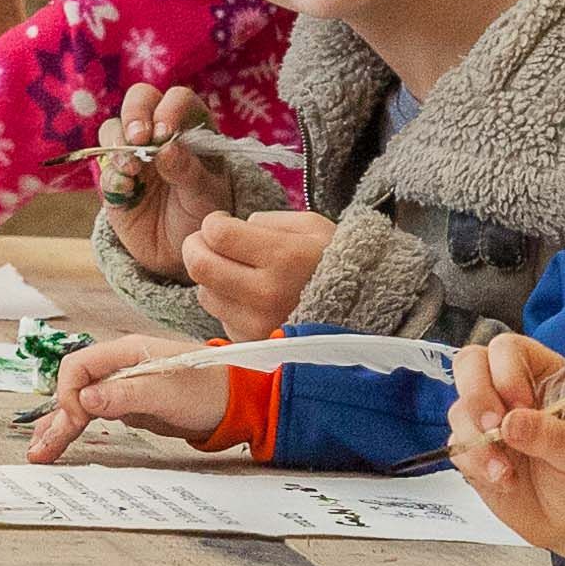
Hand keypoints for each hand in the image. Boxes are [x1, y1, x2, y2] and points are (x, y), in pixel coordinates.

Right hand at [28, 333, 231, 464]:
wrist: (236, 402)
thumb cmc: (207, 391)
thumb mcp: (166, 393)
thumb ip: (125, 394)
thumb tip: (85, 398)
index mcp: (126, 353)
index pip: (78, 367)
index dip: (70, 394)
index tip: (79, 419)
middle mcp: (119, 367)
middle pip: (75, 388)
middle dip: (55, 418)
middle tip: (39, 450)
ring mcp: (123, 387)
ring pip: (81, 405)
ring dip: (60, 427)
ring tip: (40, 452)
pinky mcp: (129, 405)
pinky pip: (95, 415)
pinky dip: (77, 429)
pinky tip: (60, 441)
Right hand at [96, 83, 238, 271]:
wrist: (180, 251)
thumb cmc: (202, 215)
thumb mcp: (206, 195)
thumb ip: (189, 171)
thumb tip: (167, 148)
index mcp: (191, 126)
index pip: (178, 99)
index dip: (169, 109)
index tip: (165, 133)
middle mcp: (159, 133)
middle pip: (140, 99)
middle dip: (135, 113)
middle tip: (138, 137)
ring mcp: (133, 152)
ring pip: (114, 127)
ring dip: (118, 141)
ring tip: (131, 168)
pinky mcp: (114, 177)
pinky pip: (104, 166)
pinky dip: (112, 174)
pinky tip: (127, 189)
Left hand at [181, 207, 327, 340]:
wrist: (369, 313)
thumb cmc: (341, 264)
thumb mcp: (314, 228)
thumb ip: (269, 221)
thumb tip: (236, 226)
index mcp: (285, 258)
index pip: (218, 235)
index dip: (212, 223)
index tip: (220, 221)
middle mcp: (267, 294)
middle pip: (200, 266)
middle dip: (195, 247)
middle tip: (206, 241)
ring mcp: (258, 325)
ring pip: (205, 294)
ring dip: (212, 278)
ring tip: (234, 271)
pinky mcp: (255, 344)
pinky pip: (222, 318)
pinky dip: (227, 305)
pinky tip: (248, 298)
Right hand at [449, 337, 564, 563]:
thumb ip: (549, 435)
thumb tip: (511, 423)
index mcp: (544, 375)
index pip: (508, 350)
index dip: (506, 372)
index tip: (520, 406)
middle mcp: (511, 391)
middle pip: (469, 366)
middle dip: (477, 398)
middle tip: (493, 430)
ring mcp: (489, 421)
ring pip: (459, 410)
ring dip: (477, 442)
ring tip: (506, 472)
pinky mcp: (475, 452)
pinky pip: (457, 448)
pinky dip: (475, 466)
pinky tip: (504, 482)